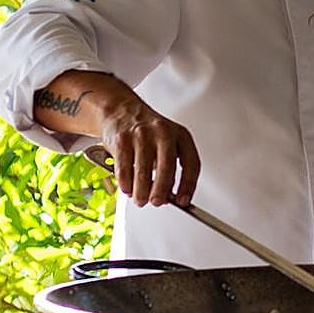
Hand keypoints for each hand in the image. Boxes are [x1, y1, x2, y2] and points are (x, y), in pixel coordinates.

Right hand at [98, 86, 200, 207]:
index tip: (184, 201)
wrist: (122, 110)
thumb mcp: (167, 142)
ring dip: (141, 191)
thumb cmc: (148, 131)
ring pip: (143, 171)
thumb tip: (168, 196)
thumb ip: (169, 166)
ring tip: (141, 200)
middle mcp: (164, 133)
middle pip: (167, 166)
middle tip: (157, 202)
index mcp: (181, 135)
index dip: (188, 185)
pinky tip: (127, 189)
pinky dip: (126, 183)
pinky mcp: (122, 140)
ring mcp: (142, 135)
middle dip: (162, 189)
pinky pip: (124, 169)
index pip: (192, 163)